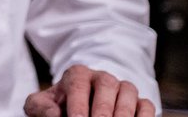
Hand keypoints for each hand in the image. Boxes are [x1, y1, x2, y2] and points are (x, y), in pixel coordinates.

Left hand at [23, 64, 154, 116]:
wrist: (74, 109)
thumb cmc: (56, 106)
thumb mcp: (40, 105)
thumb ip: (41, 108)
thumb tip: (54, 114)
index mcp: (77, 74)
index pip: (78, 84)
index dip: (78, 104)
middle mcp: (102, 78)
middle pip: (107, 86)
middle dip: (103, 110)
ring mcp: (122, 88)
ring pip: (129, 92)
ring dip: (123, 113)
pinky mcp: (138, 101)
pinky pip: (146, 105)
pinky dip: (144, 116)